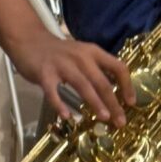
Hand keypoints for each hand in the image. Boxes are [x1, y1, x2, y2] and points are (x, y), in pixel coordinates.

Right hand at [10, 33, 135, 124]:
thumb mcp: (83, 55)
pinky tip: (67, 117)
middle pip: (102, 81)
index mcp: (93, 52)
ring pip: (83, 85)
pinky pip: (53, 91)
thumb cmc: (60, 53)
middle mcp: (81, 57)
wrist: (29, 40)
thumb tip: (114, 93)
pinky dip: (60, 104)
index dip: (127, 85)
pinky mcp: (44, 73)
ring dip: (95, 102)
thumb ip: (97, 70)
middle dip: (113, 103)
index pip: (118, 67)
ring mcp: (62, 65)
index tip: (131, 103)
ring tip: (104, 118)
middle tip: (120, 121)